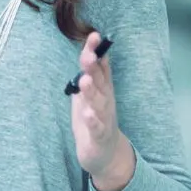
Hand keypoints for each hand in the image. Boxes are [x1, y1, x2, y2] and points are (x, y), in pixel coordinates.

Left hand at [70, 31, 134, 190]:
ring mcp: (103, 118)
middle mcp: (105, 101)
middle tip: (89, 53)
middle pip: (99, 81)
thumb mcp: (90, 96)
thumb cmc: (95, 120)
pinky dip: (92, 120)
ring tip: (85, 79)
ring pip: (97, 103)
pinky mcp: (99, 136)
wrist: (106, 154)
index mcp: (102, 90)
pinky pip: (96, 127)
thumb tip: (88, 52)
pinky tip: (88, 113)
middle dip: (94, 67)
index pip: (100, 67)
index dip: (96, 52)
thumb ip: (90, 75)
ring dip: (91, 92)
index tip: (94, 35)